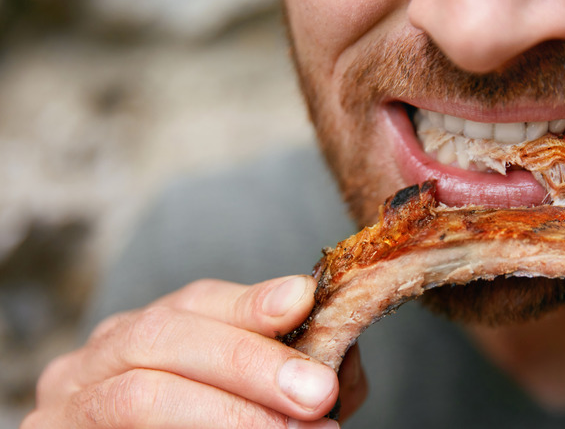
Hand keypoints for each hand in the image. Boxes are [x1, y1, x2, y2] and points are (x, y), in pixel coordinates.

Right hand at [22, 276, 366, 427]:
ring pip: (141, 393)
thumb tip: (341, 365)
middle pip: (165, 336)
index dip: (250, 302)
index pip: (197, 303)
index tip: (302, 301)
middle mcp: (106, 353)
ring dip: (228, 413)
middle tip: (316, 393)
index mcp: (152, 330)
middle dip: (248, 361)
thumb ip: (285, 374)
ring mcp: (72, 398)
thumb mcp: (246, 392)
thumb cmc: (198, 425)